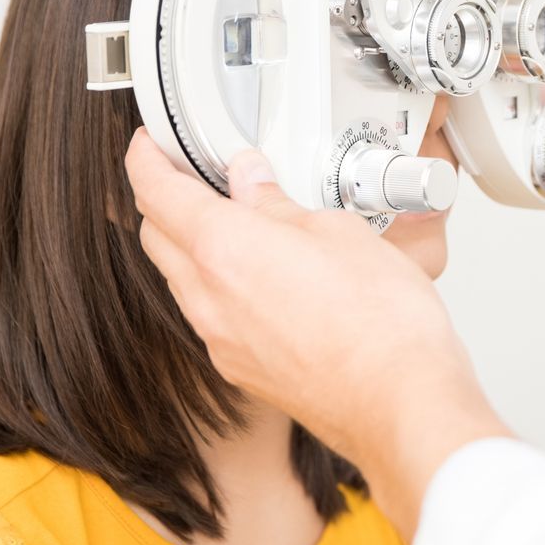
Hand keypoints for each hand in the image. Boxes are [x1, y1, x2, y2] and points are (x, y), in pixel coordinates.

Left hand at [126, 132, 508, 535]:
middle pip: (156, 236)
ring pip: (180, 280)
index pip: (156, 192)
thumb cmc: (379, 320)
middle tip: (194, 175)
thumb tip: (252, 184)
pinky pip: (208, 316)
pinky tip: (261, 277)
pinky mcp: (240, 369)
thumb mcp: (336, 230)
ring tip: (237, 223)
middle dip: (164, 199)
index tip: (150, 145)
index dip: (146, 159)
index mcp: (223, 248)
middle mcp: (207, 298)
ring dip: (191, 246)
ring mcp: (219, 340)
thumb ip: (280, 205)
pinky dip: (218, 286)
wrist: (397, 400)